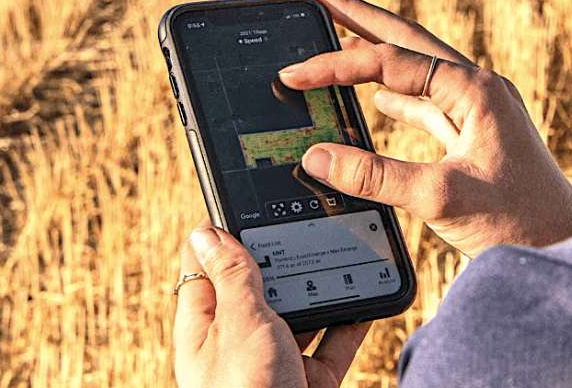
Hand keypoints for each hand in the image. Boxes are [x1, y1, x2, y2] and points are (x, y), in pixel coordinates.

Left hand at [174, 226, 370, 387]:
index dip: (224, 232)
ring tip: (340, 251)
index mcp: (206, 323)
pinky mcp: (307, 380)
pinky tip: (366, 299)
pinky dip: (349, 323)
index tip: (246, 201)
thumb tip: (205, 230)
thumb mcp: (238, 322)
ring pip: (299, 312)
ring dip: (321, 288)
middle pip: (259, 285)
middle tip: (306, 223)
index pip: (207, 265)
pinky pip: (331, 344)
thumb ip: (231, 276)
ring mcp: (274, 360)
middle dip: (282, 258)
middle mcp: (237, 339)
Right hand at [279, 0, 571, 257]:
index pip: (390, 62)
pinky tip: (376, 101)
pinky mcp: (469, 136)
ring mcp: (473, 112)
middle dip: (357, 18)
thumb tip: (317, 158)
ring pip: (412, 70)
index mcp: (473, 90)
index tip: (295, 74)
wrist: (558, 247)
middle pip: (405, 40)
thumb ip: (373, 176)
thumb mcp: (439, 196)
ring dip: (373, 54)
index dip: (336, 65)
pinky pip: (423, 104)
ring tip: (338, 39)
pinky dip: (394, 98)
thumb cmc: (517, 221)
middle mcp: (475, 90)